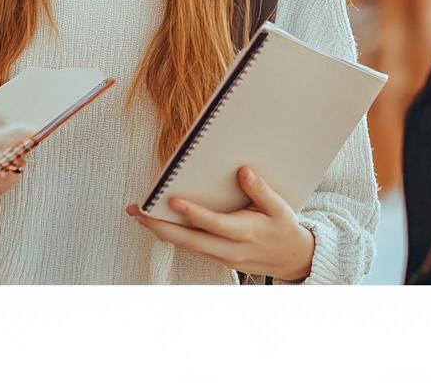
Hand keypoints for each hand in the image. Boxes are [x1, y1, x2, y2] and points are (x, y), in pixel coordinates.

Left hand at [126, 167, 315, 281]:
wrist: (292, 259)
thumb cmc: (283, 229)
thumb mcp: (280, 208)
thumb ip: (260, 190)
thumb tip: (243, 171)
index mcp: (246, 232)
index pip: (215, 224)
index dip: (194, 214)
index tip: (173, 200)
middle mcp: (231, 248)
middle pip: (191, 241)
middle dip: (161, 228)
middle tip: (139, 214)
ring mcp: (222, 257)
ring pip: (187, 246)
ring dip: (161, 232)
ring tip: (140, 216)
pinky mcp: (218, 258)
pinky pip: (192, 248)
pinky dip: (173, 236)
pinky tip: (158, 224)